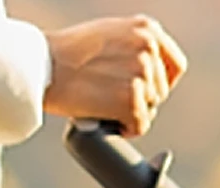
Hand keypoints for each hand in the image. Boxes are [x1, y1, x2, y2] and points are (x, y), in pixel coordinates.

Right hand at [44, 15, 186, 136]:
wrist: (42, 65)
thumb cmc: (71, 52)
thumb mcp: (111, 33)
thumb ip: (137, 45)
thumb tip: (156, 66)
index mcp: (147, 29)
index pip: (176, 65)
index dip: (162, 81)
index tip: (143, 86)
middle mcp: (148, 48)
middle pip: (161, 91)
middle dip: (140, 96)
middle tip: (107, 87)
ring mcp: (141, 74)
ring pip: (150, 109)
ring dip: (129, 111)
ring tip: (102, 97)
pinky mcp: (132, 100)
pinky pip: (139, 126)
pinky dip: (124, 127)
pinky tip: (105, 114)